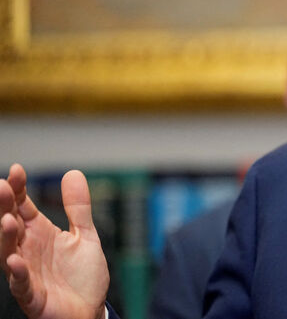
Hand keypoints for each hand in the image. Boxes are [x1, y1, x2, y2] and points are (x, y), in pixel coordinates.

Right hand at [0, 164, 108, 318]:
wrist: (90, 310)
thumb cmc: (82, 275)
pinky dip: (17, 273)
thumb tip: (73, 173)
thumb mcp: (85, 236)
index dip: (19, 189)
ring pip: (9, 253)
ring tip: (7, 219)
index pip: (23, 207)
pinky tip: (15, 261)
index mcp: (39, 233)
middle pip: (11, 226)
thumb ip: (78, 208)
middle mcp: (28, 250)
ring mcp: (27, 272)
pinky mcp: (32, 296)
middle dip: (5, 207)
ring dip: (6, 237)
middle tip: (2, 187)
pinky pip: (20, 285)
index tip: (17, 170)